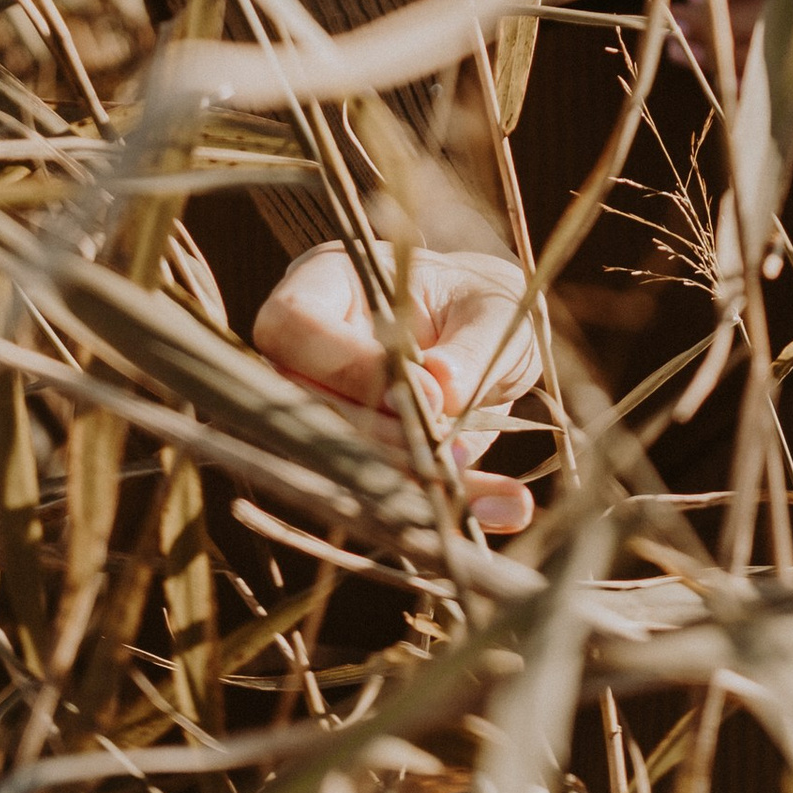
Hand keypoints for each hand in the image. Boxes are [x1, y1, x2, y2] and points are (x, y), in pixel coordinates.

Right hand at [255, 240, 544, 534]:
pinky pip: (368, 496)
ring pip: (325, 459)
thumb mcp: (494, 313)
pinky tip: (501, 509)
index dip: (348, 365)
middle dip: (376, 436)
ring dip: (403, 483)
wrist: (487, 342)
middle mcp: (304, 347)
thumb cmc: (481, 304)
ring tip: (482, 488)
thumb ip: (473, 347)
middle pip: (299, 402)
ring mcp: (313, 406)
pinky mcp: (340, 461)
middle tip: (449, 450)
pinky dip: (436, 511)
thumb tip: (443, 385)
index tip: (427, 392)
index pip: (292, 324)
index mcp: (328, 281)